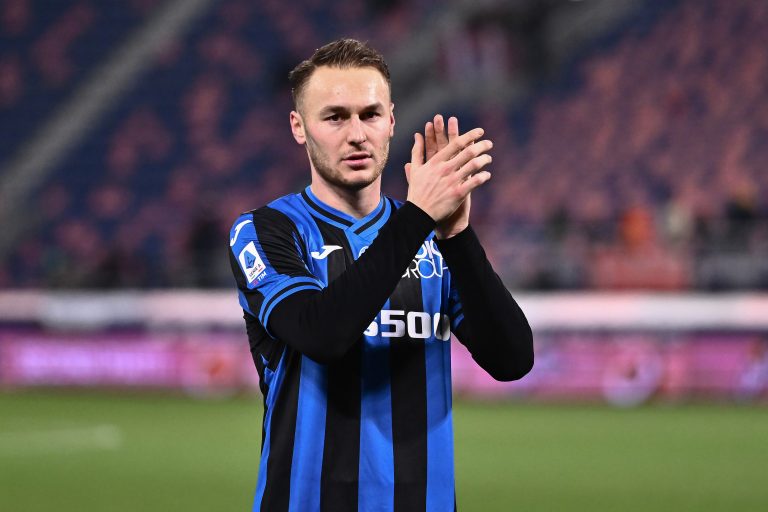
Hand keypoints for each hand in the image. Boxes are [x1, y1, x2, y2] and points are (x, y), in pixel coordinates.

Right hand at [405, 115, 491, 235]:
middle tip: (489, 144)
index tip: (480, 132)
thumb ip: (417, 150)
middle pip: (468, 152)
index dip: (470, 135)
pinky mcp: (458, 194)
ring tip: (489, 158)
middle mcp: (445, 169)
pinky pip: (476, 182)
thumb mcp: (416, 169)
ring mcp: (452, 182)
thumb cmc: (417, 191)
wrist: (419, 214)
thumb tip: (417, 135)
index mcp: (436, 162)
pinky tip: (487, 175)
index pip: (456, 143)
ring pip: (474, 165)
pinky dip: (484, 176)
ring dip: (485, 159)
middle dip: (482, 146)